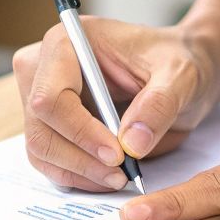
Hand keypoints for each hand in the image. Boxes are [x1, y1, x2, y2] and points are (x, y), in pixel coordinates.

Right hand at [12, 18, 215, 191]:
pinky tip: (107, 175)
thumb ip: (159, 104)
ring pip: (40, 150)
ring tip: (119, 176)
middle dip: (80, 159)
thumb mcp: (180, 75)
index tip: (117, 154)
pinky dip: (77, 176)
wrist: (175, 73)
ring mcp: (39, 99)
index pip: (50, 97)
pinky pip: (49, 161)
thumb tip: (132, 143)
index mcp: (66, 42)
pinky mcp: (49, 125)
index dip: (80, 131)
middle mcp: (42, 69)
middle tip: (120, 174)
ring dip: (79, 172)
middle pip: (40, 128)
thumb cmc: (174, 61)